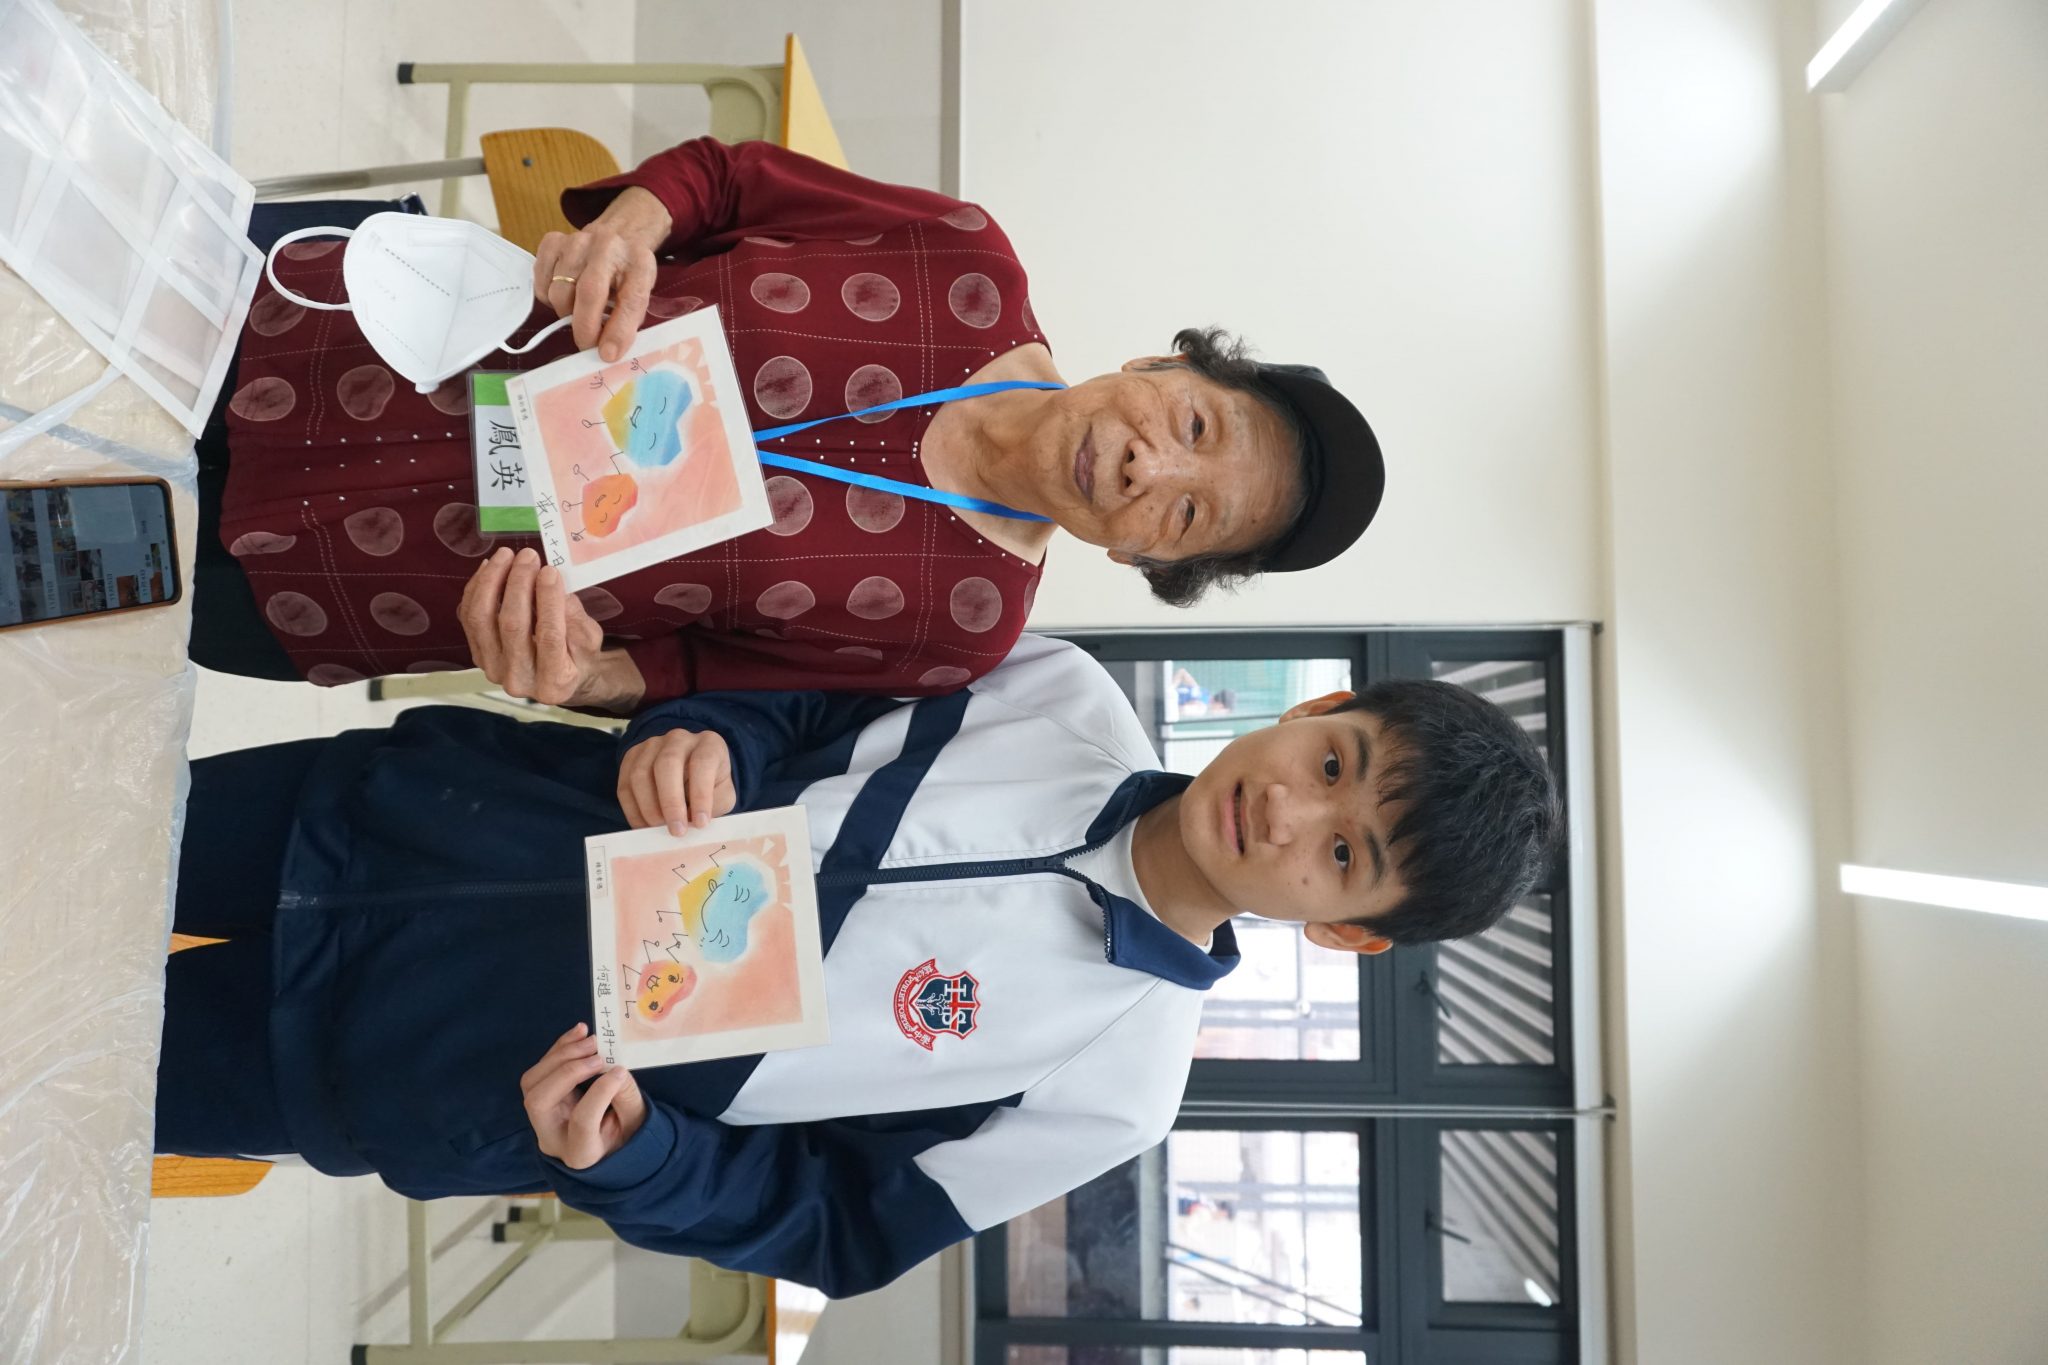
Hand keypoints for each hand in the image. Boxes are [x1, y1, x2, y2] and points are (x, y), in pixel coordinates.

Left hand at [458, 546, 645, 711]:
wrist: (557, 679)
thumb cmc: (578, 657)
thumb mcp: (590, 640)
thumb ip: (575, 617)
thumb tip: (553, 584)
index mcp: (555, 681)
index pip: (549, 636)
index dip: (548, 600)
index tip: (550, 571)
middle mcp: (519, 680)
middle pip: (511, 625)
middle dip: (519, 584)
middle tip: (529, 555)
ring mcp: (493, 669)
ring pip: (482, 619)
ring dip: (491, 581)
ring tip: (506, 556)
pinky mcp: (477, 655)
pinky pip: (469, 617)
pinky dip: (477, 588)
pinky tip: (490, 568)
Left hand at [521, 1023, 646, 1170]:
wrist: (610, 1143)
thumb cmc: (626, 1134)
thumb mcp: (636, 1122)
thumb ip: (626, 1097)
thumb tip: (616, 1068)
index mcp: (580, 1153)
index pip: (580, 1121)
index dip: (600, 1092)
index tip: (620, 1070)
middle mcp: (552, 1137)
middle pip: (539, 1101)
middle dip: (567, 1071)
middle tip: (597, 1053)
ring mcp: (541, 1118)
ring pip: (532, 1083)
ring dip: (560, 1055)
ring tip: (591, 1040)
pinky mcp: (542, 1097)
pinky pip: (540, 1070)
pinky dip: (559, 1048)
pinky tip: (579, 1033)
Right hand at [532, 186, 672, 360]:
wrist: (616, 237)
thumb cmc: (627, 274)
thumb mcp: (639, 294)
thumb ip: (627, 321)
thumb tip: (607, 352)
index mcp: (639, 261)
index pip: (630, 299)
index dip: (618, 331)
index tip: (607, 354)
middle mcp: (608, 245)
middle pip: (588, 293)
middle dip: (584, 328)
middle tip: (586, 345)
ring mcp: (577, 241)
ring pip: (559, 291)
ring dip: (566, 313)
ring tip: (579, 312)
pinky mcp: (553, 241)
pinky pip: (542, 282)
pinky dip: (548, 298)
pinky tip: (565, 294)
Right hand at [618, 728, 734, 834]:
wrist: (691, 770)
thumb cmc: (710, 785)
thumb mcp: (723, 794)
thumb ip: (713, 807)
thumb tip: (693, 826)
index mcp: (708, 744)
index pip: (703, 763)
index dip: (701, 794)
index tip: (701, 823)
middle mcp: (679, 739)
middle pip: (667, 764)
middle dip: (670, 802)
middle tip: (676, 830)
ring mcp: (652, 745)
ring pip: (641, 774)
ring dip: (648, 808)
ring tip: (659, 829)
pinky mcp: (631, 758)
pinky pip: (625, 785)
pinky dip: (633, 810)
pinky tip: (644, 825)